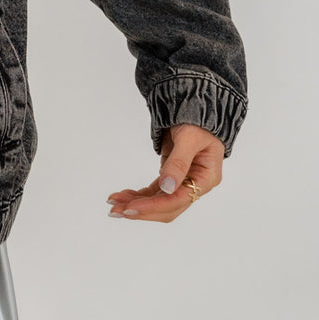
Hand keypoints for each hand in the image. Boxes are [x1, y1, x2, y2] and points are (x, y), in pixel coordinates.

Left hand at [106, 123, 224, 222]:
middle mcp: (195, 185)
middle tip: (115, 210)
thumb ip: (179, 162)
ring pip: (158, 201)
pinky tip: (124, 196)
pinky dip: (140, 195)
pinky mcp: (171, 176)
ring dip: (137, 203)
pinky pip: (155, 191)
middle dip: (141, 210)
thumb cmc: (197, 122)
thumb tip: (167, 187)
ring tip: (113, 203)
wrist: (195, 108)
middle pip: (167, 207)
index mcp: (205, 179)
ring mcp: (183, 182)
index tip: (131, 208)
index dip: (153, 206)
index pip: (177, 200)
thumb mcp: (189, 139)